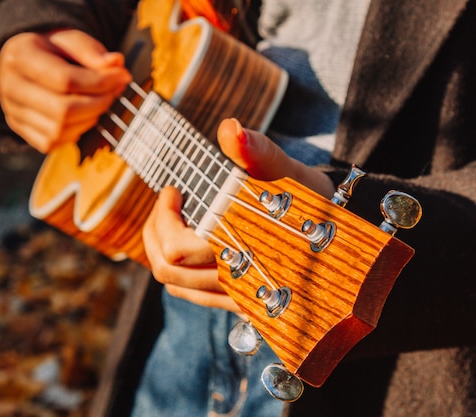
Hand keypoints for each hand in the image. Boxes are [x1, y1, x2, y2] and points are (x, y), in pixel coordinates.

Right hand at [0, 30, 131, 152]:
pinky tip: (84, 115)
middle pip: (62, 110)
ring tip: (100, 102)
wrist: (25, 62)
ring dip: (89, 119)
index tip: (122, 76)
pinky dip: (75, 132)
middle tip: (114, 92)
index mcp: (19, 57)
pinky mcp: (19, 130)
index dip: (99, 82)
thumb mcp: (69, 39)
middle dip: (98, 104)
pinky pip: (52, 142)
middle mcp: (9, 86)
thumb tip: (117, 64)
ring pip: (58, 130)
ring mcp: (11, 111)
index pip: (65, 80)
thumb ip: (91, 51)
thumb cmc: (52, 49)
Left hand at [142, 118, 334, 311]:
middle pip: (168, 268)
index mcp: (246, 251)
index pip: (179, 250)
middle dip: (157, 229)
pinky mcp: (231, 301)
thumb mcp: (285, 171)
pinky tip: (183, 239)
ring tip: (173, 216)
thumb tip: (230, 130)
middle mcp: (238, 284)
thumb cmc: (304, 199)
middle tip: (171, 200)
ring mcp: (233, 297)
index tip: (175, 189)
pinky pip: (187, 291)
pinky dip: (174, 265)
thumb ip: (257, 152)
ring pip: (173, 282)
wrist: (329, 233)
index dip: (165, 216)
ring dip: (160, 247)